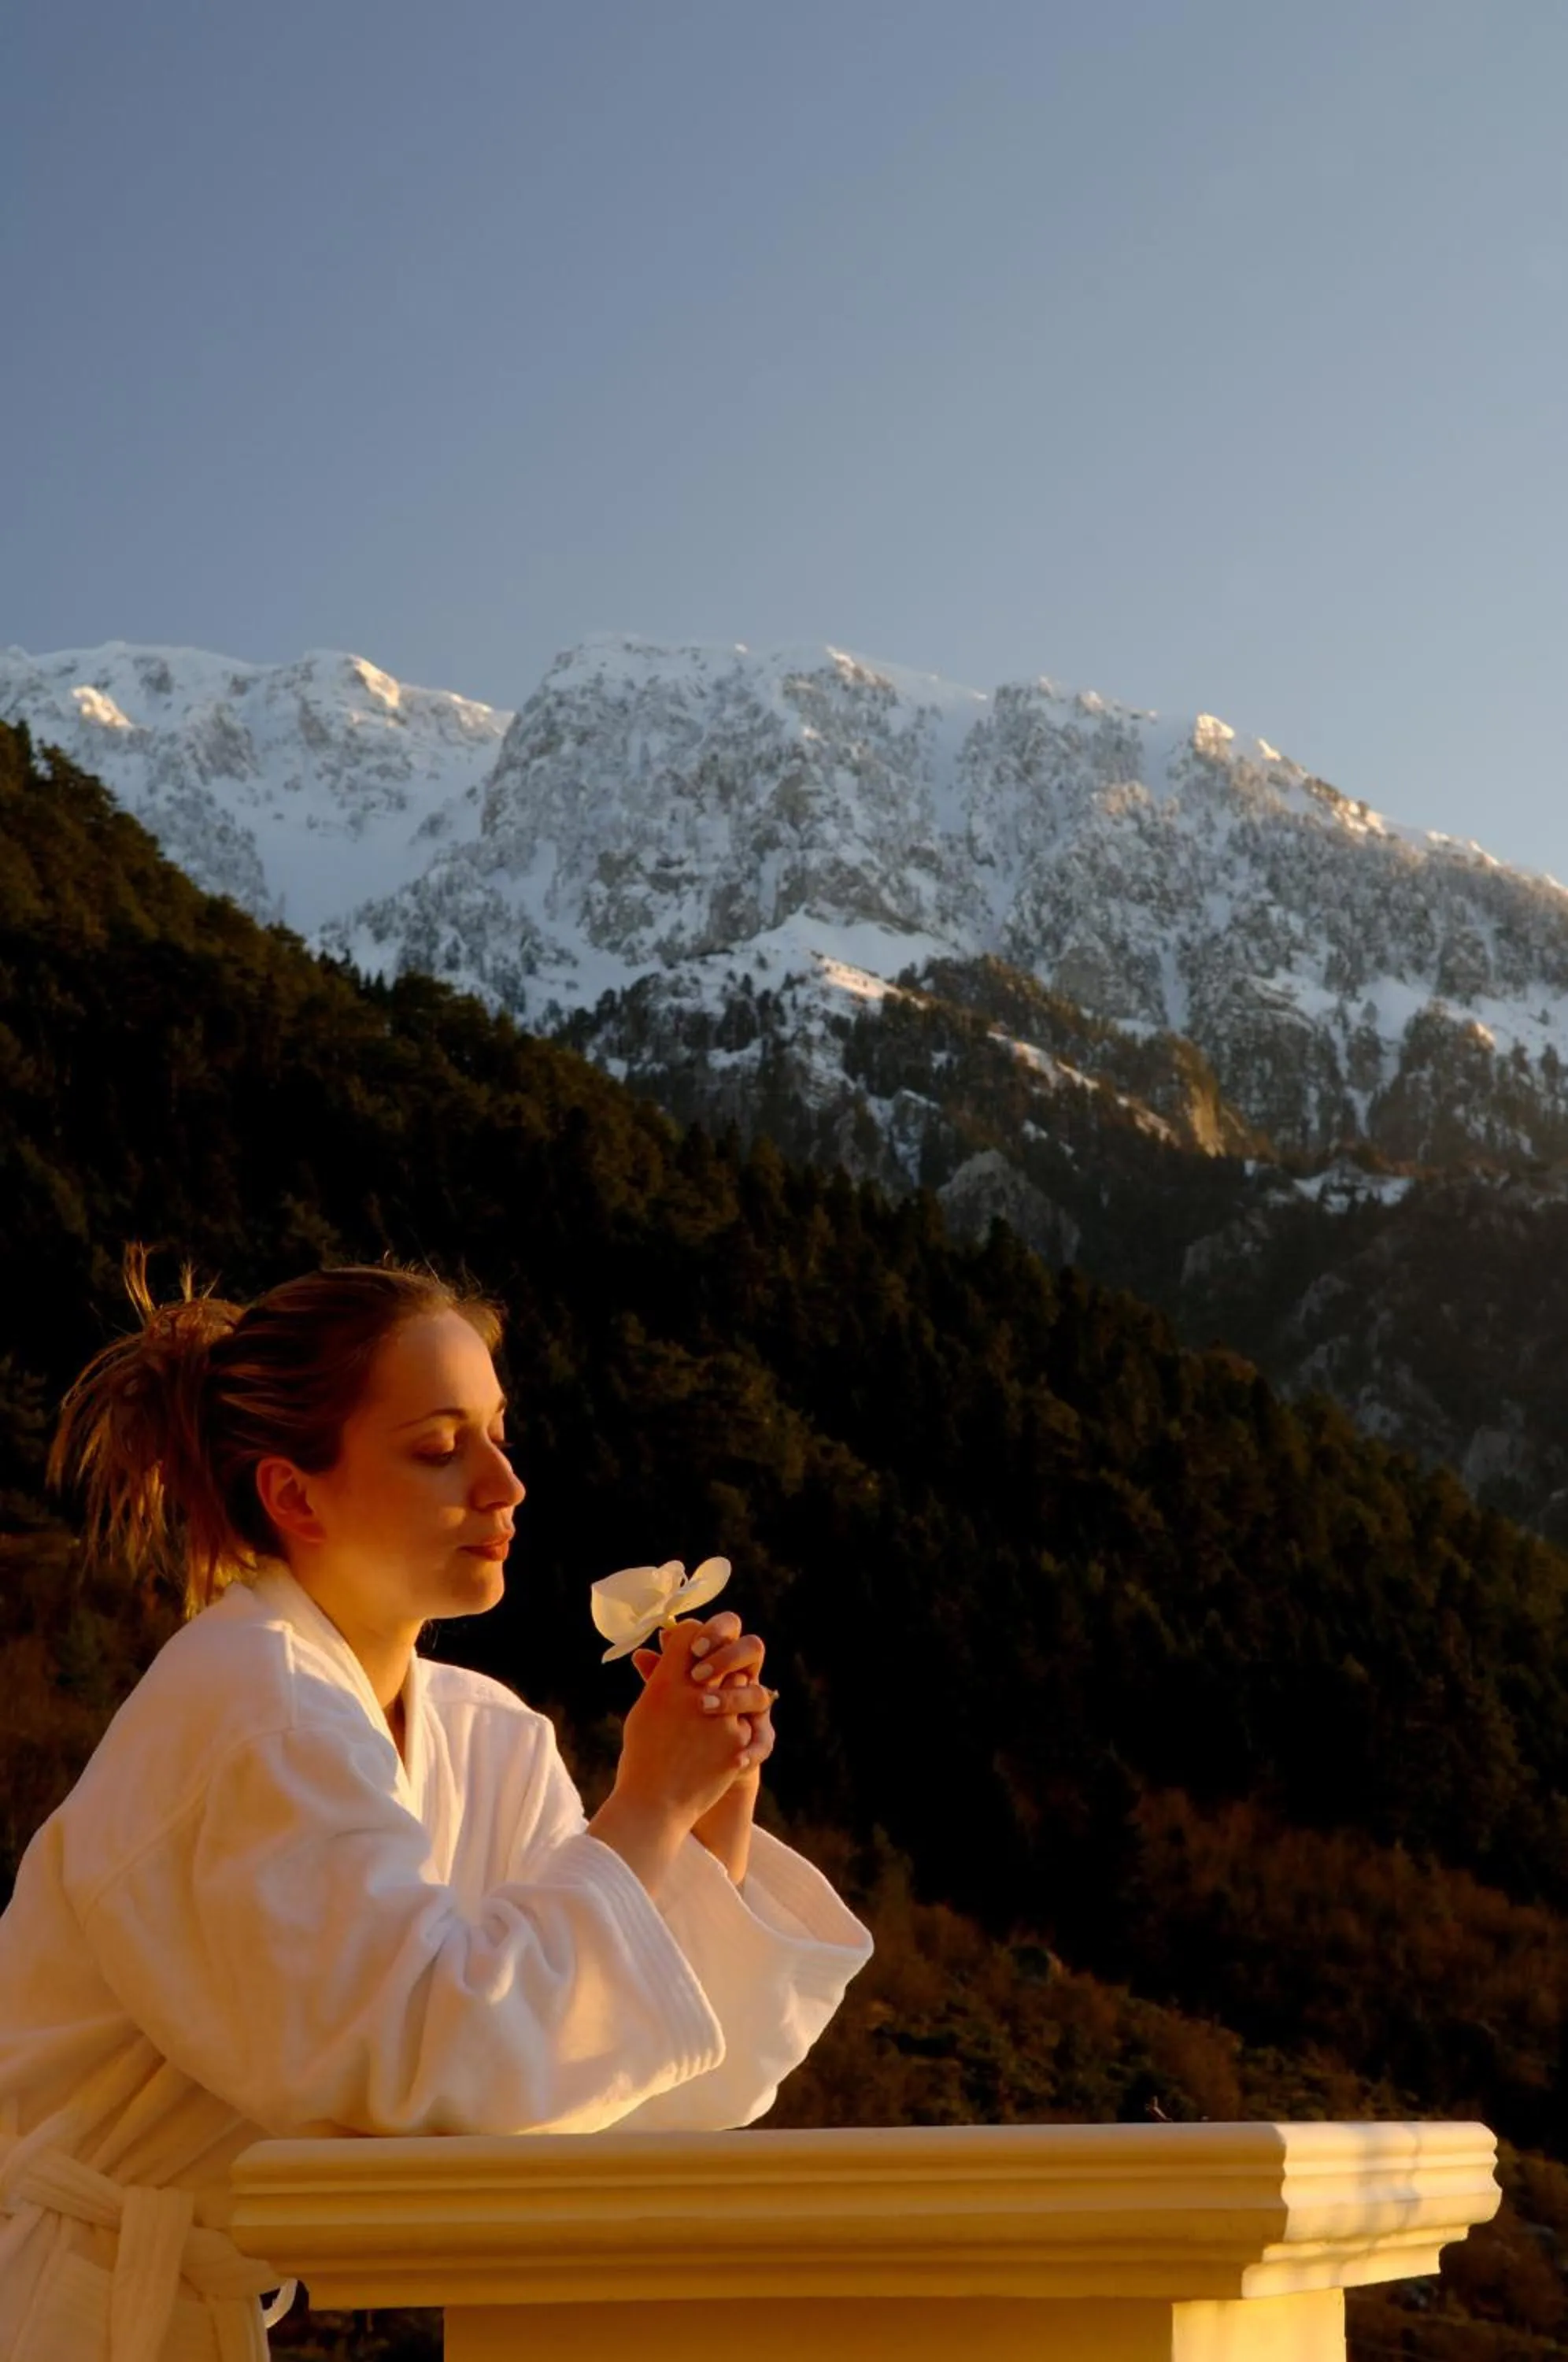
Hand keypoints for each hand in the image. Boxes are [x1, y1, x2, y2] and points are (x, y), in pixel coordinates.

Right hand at [588, 1619, 771, 1895]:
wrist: (655, 1806)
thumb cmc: (642, 1757)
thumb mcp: (644, 1712)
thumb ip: (657, 1680)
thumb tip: (648, 1652)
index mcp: (666, 1681)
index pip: (688, 1631)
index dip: (694, 1633)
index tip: (693, 1644)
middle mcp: (694, 1692)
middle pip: (720, 1651)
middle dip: (720, 1656)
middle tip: (712, 1670)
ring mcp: (720, 1716)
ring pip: (742, 1682)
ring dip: (733, 1690)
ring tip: (719, 1708)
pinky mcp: (738, 1740)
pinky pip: (747, 1719)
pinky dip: (736, 1726)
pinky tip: (721, 1742)